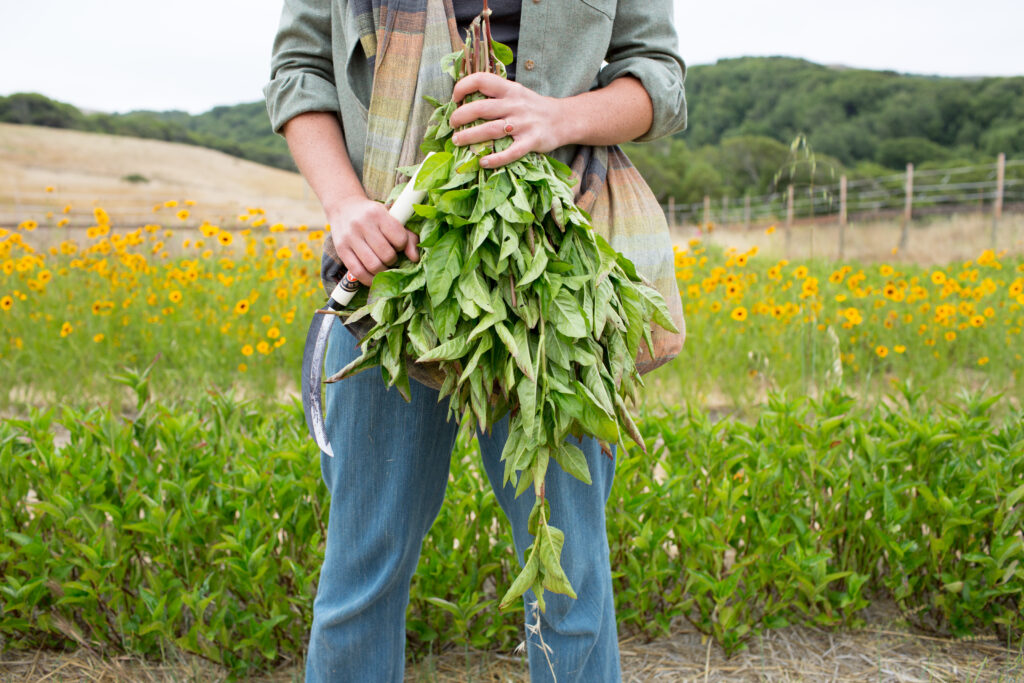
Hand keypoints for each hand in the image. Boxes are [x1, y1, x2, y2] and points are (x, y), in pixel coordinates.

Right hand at [327, 195, 418, 286]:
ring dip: (382, 271)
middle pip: (387, 255)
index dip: (402, 246)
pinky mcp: (341, 249)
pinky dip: (368, 279)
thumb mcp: (390, 217)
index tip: (397, 245)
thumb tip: (415, 258)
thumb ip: (406, 235)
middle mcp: (362, 224)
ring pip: (373, 265)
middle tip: (390, 257)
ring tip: (383, 266)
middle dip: (393, 260)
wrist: (343, 207)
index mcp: (378, 213)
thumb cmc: (372, 215)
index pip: (399, 238)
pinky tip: (373, 276)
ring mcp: (350, 237)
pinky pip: (358, 272)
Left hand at [449, 73, 570, 168]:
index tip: (455, 99)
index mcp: (509, 89)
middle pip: (480, 108)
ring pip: (490, 130)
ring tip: (457, 141)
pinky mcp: (531, 142)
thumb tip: (465, 101)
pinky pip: (510, 152)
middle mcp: (515, 105)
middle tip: (452, 125)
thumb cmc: (533, 107)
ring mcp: (523, 124)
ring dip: (470, 137)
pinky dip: (495, 159)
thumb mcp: (516, 93)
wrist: (564, 119)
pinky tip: (483, 162)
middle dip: (460, 116)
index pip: (481, 80)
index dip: (463, 87)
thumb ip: (496, 95)